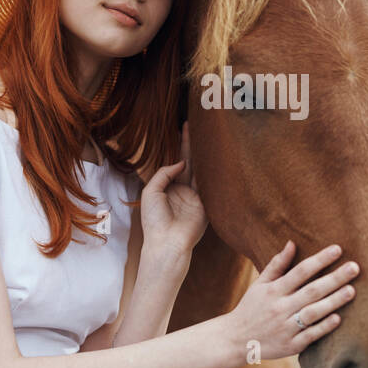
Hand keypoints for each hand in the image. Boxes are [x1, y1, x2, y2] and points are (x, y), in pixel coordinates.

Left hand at [140, 122, 206, 260]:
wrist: (167, 242)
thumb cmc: (154, 220)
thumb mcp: (151, 191)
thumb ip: (164, 173)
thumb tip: (181, 162)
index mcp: (168, 186)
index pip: (176, 162)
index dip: (180, 146)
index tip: (184, 128)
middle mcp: (183, 189)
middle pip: (190, 162)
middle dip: (193, 145)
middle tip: (197, 125)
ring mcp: (196, 196)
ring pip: (201, 171)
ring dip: (204, 155)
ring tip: (208, 137)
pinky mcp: (206, 204)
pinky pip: (210, 185)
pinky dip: (212, 172)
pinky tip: (215, 158)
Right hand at [221, 242, 358, 363]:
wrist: (235, 340)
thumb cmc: (251, 308)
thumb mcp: (259, 284)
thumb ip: (277, 264)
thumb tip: (292, 243)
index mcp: (273, 290)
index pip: (300, 271)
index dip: (319, 259)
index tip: (338, 249)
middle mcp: (280, 308)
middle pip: (311, 290)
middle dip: (334, 278)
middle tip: (355, 267)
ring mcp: (285, 328)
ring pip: (313, 312)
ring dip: (333, 301)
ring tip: (352, 290)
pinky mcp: (290, 346)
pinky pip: (310, 335)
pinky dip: (324, 327)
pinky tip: (338, 318)